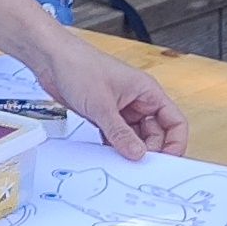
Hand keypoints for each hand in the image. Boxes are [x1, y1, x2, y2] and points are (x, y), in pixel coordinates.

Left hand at [33, 31, 188, 159]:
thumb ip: (120, 133)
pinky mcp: (104, 115)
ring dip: (130, 150)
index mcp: (147, 92)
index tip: (167, 160)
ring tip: (122, 163)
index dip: (175, 142)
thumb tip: (138, 155)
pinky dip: (114, 147)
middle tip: (138, 166)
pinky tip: (108, 156)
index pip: (175, 121)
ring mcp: (121, 109)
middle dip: (149, 150)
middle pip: (156, 134)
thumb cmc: (79, 66)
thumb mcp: (102, 104)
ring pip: (135, 137)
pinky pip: (117, 137)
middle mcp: (137, 101)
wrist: (50, 59)